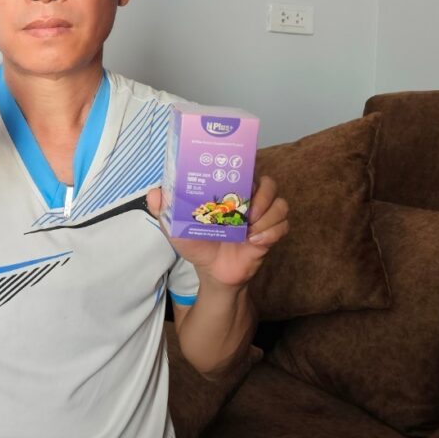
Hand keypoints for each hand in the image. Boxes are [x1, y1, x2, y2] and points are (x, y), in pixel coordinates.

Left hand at [146, 176, 288, 289]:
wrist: (213, 272)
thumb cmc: (197, 244)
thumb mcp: (176, 228)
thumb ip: (164, 210)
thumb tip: (154, 193)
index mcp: (229, 192)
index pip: (246, 168)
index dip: (248, 165)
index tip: (241, 171)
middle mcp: (249, 200)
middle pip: (268, 183)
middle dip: (262, 194)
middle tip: (247, 211)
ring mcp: (261, 218)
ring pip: (280, 203)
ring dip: (268, 214)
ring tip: (249, 229)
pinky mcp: (270, 235)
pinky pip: (283, 226)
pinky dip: (271, 232)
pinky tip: (254, 241)